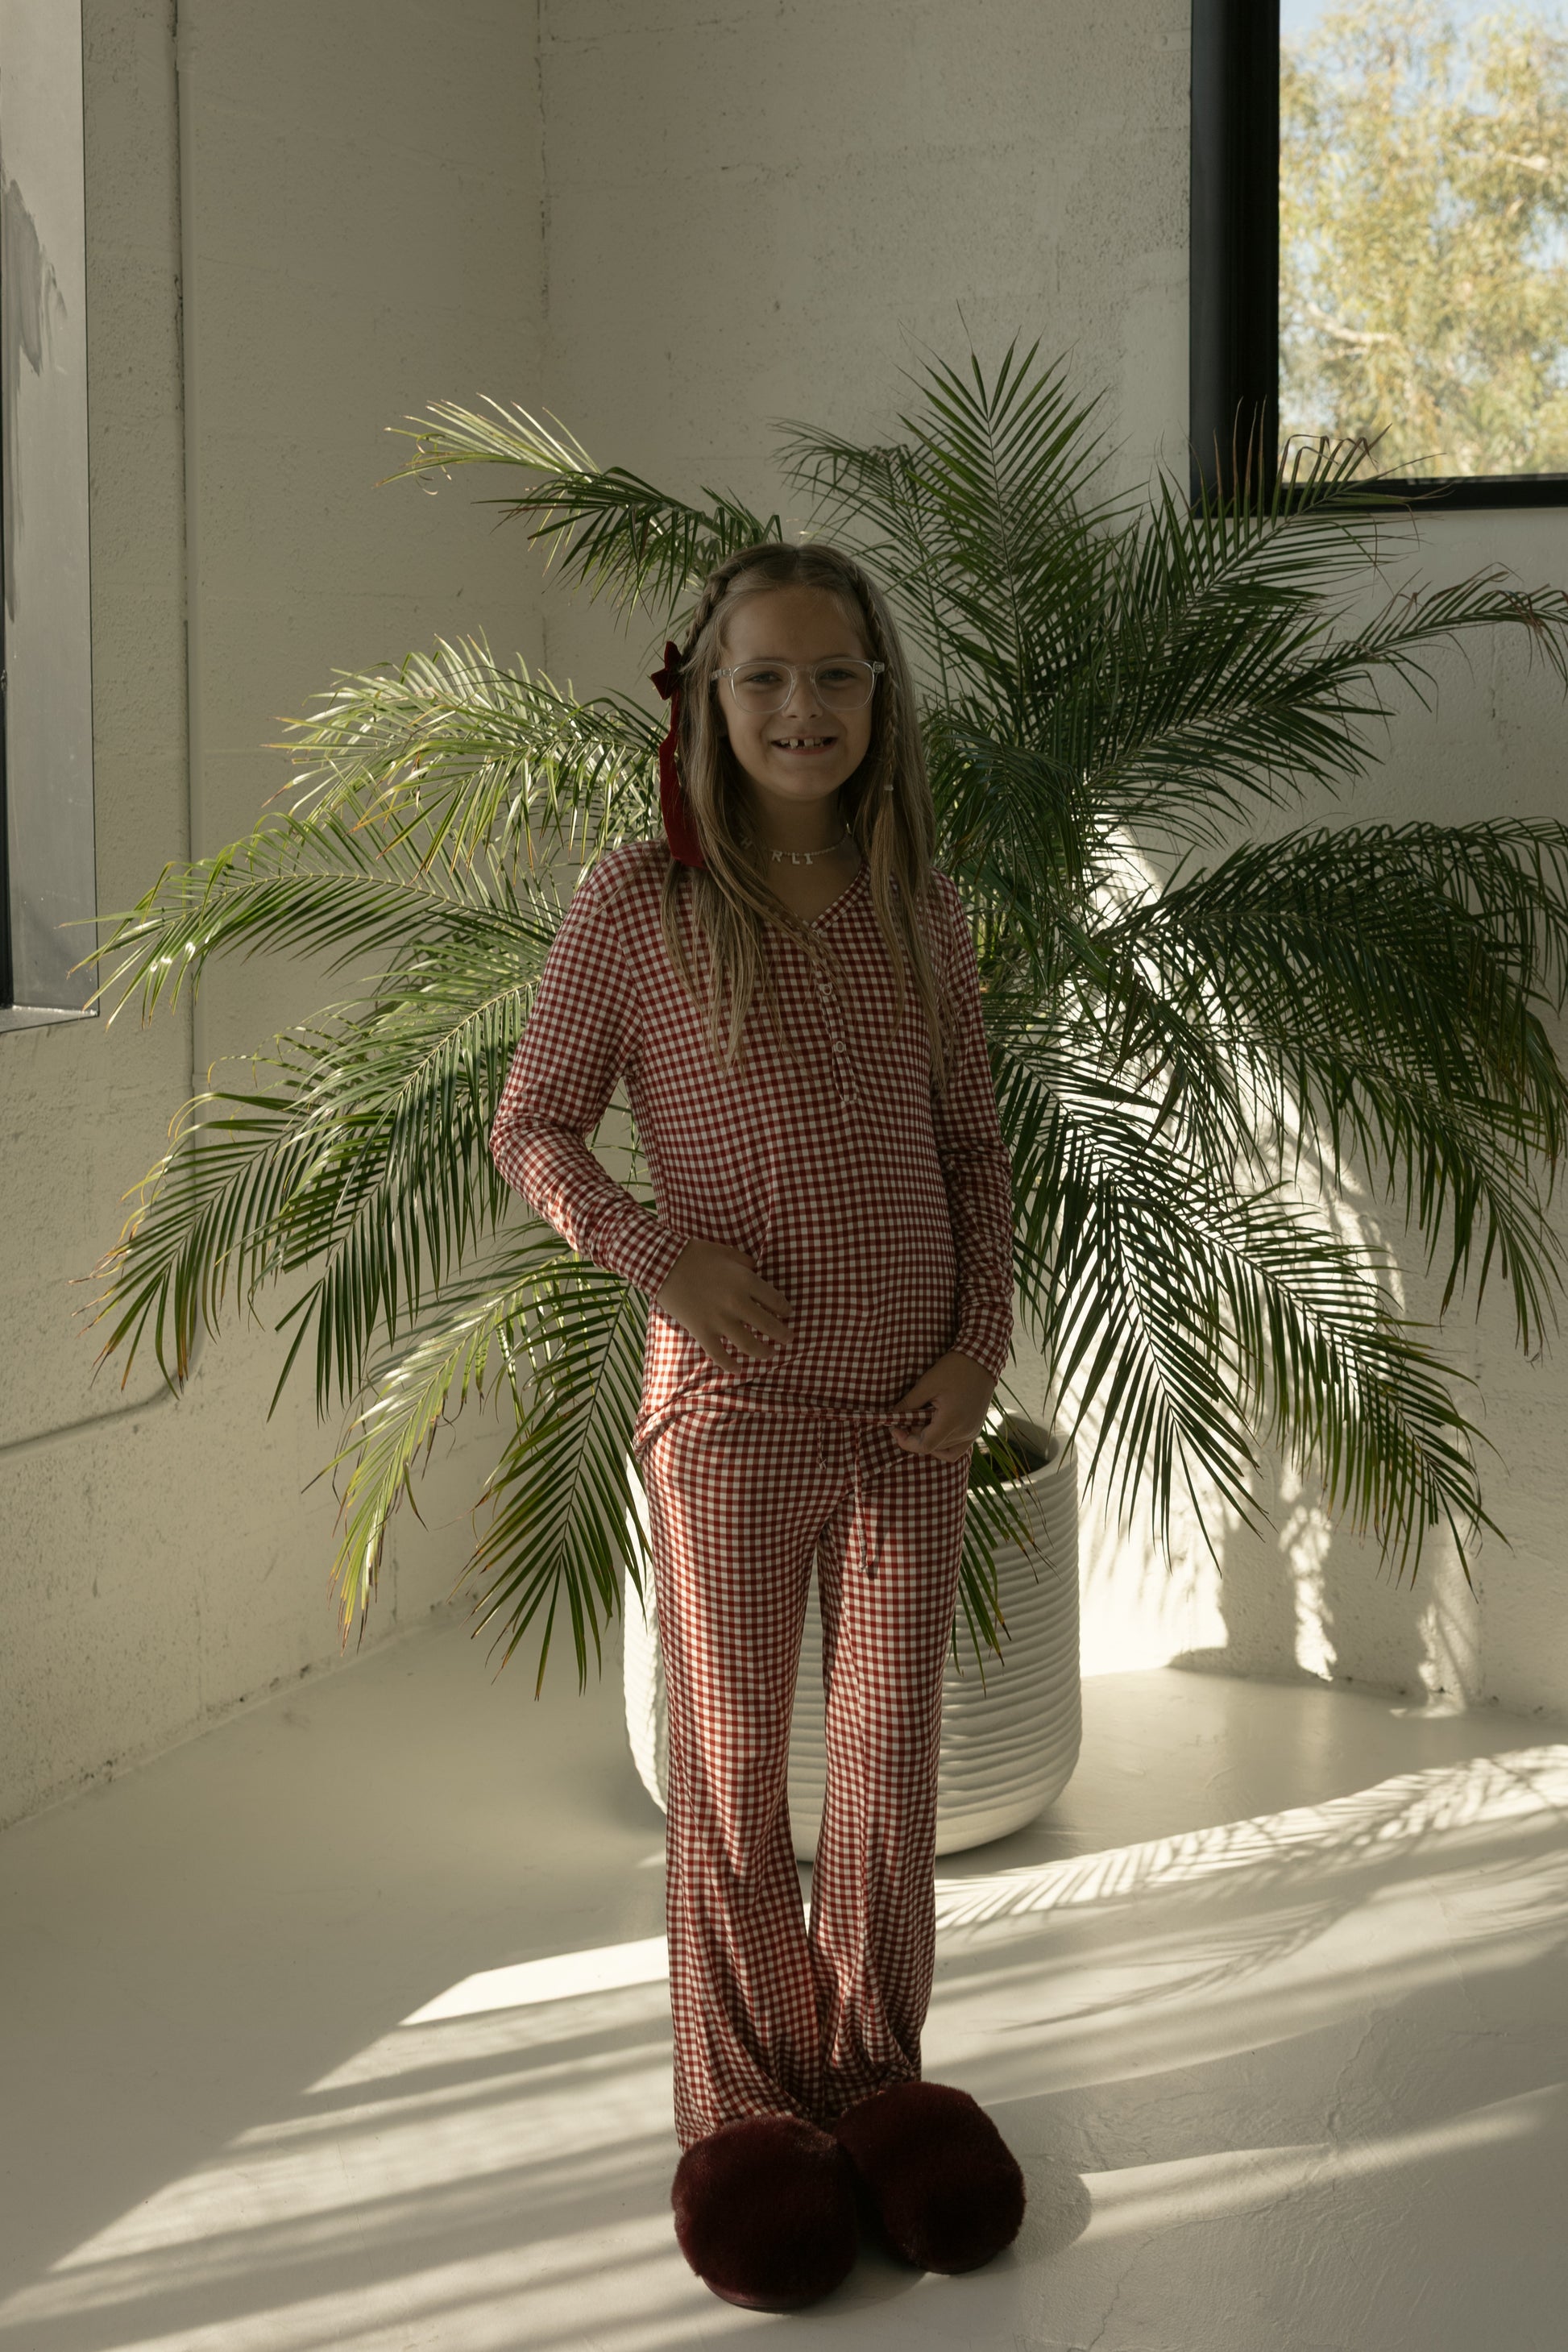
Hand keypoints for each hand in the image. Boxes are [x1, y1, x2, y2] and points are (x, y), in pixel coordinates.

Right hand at [655, 1239, 794, 1370]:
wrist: (663, 1264)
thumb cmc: (696, 1254)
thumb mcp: (727, 1251)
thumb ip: (745, 1263)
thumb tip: (756, 1270)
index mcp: (746, 1281)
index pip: (775, 1300)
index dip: (785, 1309)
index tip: (787, 1313)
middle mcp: (737, 1303)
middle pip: (768, 1325)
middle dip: (782, 1334)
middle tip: (789, 1339)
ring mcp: (720, 1320)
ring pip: (749, 1344)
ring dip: (763, 1351)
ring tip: (770, 1354)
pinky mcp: (702, 1332)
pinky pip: (719, 1354)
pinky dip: (730, 1365)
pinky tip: (738, 1369)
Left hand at [887, 1349, 995, 1461]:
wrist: (981, 1360)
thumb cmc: (954, 1369)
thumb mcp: (927, 1384)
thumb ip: (909, 1403)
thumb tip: (891, 1416)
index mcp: (952, 1420)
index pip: (925, 1445)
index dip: (906, 1442)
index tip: (895, 1429)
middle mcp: (964, 1432)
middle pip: (933, 1448)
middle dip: (915, 1436)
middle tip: (909, 1416)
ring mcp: (972, 1433)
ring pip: (944, 1450)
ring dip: (929, 1440)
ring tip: (923, 1420)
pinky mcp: (975, 1430)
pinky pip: (957, 1449)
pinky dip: (943, 1446)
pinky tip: (936, 1431)